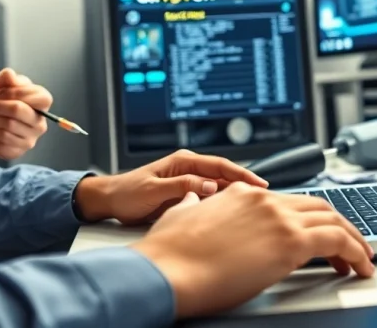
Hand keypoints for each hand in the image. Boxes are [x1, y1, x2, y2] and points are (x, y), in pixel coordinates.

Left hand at [0, 68, 53, 159]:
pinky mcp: (18, 152)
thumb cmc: (14, 98)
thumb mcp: (12, 83)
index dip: (9, 93)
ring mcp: (30, 140)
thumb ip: (3, 77)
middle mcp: (40, 124)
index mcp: (43, 103)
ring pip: (4, 131)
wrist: (11, 120)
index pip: (29, 96)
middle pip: (16, 111)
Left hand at [73, 149, 268, 224]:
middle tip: (266, 198)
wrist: (110, 202)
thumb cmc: (127, 194)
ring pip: (220, 188)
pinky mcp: (186, 195)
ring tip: (256, 207)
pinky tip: (234, 215)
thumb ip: (182, 187)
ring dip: (237, 196)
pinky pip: (210, 199)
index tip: (259, 184)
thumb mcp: (154, 191)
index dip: (242, 175)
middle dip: (246, 186)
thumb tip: (209, 186)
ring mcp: (188, 182)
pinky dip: (224, 205)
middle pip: (225, 176)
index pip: (220, 166)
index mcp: (183, 162)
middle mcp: (188, 169)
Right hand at [131, 183, 374, 318]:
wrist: (167, 268)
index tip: (317, 235)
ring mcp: (279, 218)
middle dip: (338, 226)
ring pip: (334, 220)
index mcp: (241, 194)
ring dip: (353, 240)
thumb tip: (193, 200)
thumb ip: (195, 206)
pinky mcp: (291, 242)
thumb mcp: (181, 216)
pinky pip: (338, 241)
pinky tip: (360, 266)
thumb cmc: (169, 253)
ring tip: (362, 260)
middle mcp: (264, 200)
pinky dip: (356, 252)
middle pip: (317, 206)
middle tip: (349, 247)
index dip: (308, 219)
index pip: (289, 202)